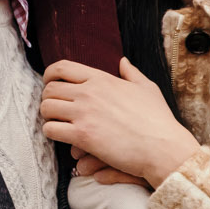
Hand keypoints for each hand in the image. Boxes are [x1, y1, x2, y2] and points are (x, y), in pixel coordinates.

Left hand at [40, 59, 198, 188]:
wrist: (163, 147)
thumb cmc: (158, 120)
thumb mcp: (147, 89)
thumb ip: (131, 73)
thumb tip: (123, 61)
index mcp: (102, 78)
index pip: (62, 67)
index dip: (49, 75)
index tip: (49, 84)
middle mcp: (89, 92)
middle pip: (50, 89)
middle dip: (47, 99)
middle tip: (54, 110)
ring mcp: (84, 113)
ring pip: (46, 108)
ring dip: (48, 117)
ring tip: (57, 124)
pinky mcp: (82, 135)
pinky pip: (51, 130)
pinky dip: (51, 133)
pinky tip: (62, 138)